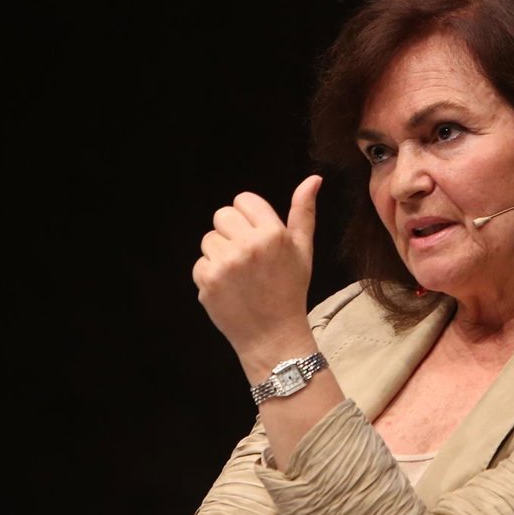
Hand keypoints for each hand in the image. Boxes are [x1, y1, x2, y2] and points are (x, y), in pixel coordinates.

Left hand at [192, 175, 321, 364]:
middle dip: (232, 232)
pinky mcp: (207, 281)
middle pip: (222, 215)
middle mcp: (248, 246)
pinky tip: (229, 288)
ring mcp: (225, 264)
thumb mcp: (302, 250)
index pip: (243, 200)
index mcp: (272, 234)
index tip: (256, 237)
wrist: (273, 335)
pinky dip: (210, 274)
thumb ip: (303, 212)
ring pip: (209, 239)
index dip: (248, 217)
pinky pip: (200, 263)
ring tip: (239, 275)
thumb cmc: (289, 290)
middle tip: (247, 257)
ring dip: (220, 253)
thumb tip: (313, 179)